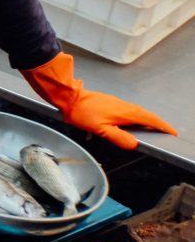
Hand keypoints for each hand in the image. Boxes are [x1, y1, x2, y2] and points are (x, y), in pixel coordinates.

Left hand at [20, 52, 176, 150]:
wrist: (70, 97)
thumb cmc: (83, 113)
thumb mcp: (100, 129)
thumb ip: (118, 137)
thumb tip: (134, 144)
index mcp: (126, 113)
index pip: (150, 119)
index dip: (161, 126)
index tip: (171, 132)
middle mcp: (125, 106)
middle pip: (146, 115)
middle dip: (157, 123)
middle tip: (164, 131)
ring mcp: (118, 103)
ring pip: (137, 112)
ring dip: (146, 120)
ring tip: (150, 129)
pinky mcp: (111, 103)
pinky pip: (129, 110)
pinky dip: (135, 117)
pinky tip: (130, 123)